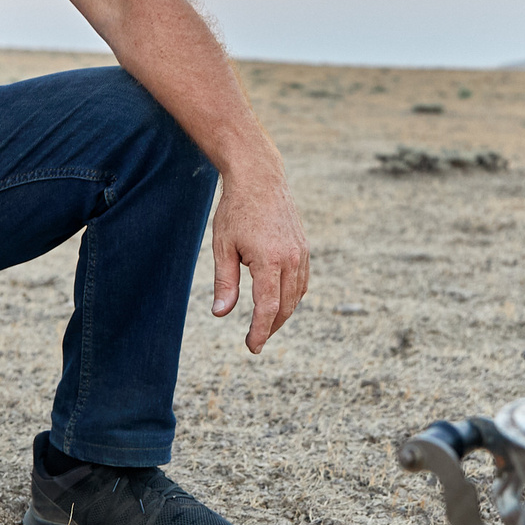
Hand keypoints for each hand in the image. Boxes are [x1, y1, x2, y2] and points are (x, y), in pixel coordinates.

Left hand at [210, 169, 310, 353]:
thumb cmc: (236, 210)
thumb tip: (221, 314)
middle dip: (271, 327)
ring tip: (265, 324)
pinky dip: (292, 296)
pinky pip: (302, 281)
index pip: (268, 307)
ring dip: (282, 313)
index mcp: (269, 260)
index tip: (253, 346)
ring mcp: (300, 252)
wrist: (260, 178)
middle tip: (255, 341)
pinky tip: (278, 301)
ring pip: (296, 295)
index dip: (260, 331)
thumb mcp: (223, 246)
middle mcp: (290, 258)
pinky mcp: (303, 247)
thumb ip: (225, 282)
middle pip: (285, 306)